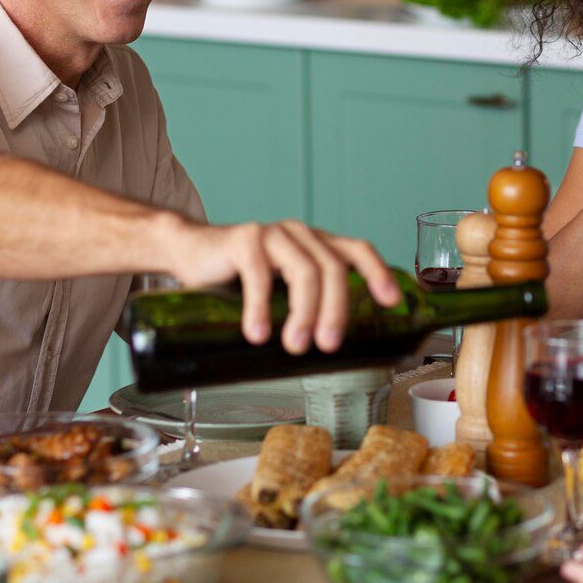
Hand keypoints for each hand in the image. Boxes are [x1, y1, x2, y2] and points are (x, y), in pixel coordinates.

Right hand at [164, 217, 397, 352]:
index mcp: (316, 244)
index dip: (378, 273)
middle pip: (333, 269)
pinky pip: (259, 275)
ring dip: (304, 313)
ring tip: (295, 345)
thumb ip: (305, 302)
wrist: (190, 252)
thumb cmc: (240, 277)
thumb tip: (333, 349)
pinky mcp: (244, 239)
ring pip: (304, 272)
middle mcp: (301, 235)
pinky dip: (260, 308)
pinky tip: (257, 333)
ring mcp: (274, 234)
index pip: (358, 250)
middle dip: (336, 311)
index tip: (392, 303)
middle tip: (328, 346)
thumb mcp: (280, 288)